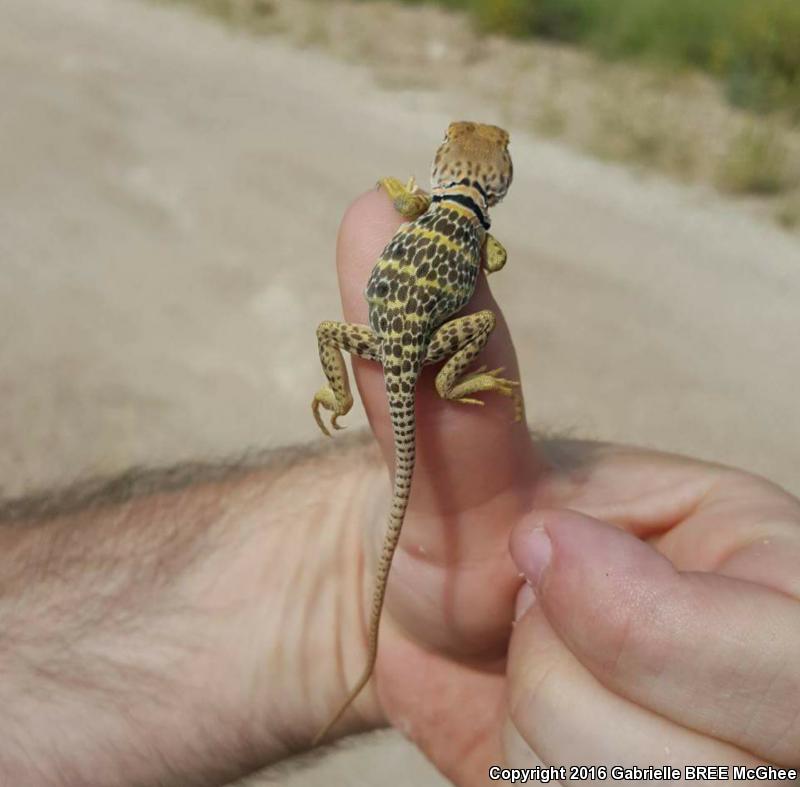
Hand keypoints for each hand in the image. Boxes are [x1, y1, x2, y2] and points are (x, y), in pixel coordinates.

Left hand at [331, 189, 799, 784]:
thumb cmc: (459, 537)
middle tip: (537, 632)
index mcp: (775, 564)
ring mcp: (736, 750)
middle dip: (570, 693)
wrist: (443, 632)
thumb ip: (439, 360)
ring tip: (536, 690)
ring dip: (551, 750)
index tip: (539, 565)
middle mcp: (782, 665)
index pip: (786, 659)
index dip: (644, 632)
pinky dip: (543, 784)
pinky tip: (546, 749)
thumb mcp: (460, 471)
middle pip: (716, 764)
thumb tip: (376, 211)